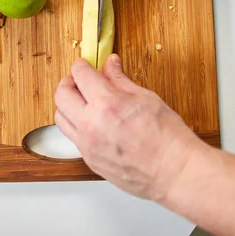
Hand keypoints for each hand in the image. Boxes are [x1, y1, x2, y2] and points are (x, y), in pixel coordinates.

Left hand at [55, 55, 200, 201]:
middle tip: (80, 80)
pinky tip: (92, 121)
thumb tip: (110, 65)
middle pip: (61, 95)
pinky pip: (73, 137)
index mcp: (106, 103)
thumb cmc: (166, 136)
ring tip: (83, 101)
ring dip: (68, 105)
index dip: (81, 65)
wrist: (174, 170)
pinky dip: (77, 125)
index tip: (86, 64)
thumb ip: (120, 80)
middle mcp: (90, 124)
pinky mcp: (90, 160)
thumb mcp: (144, 97)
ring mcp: (88, 145)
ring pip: (61, 118)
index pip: (80, 75)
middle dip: (68, 82)